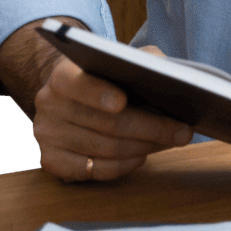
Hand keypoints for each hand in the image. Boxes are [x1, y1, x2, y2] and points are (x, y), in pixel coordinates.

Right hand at [31, 53, 193, 182]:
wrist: (72, 95)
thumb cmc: (108, 76)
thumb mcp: (122, 59)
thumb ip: (143, 60)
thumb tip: (172, 76)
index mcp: (63, 75)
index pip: (78, 84)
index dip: (99, 94)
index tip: (122, 102)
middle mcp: (49, 105)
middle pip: (104, 123)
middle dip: (151, 128)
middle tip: (183, 132)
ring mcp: (47, 136)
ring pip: (104, 149)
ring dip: (144, 147)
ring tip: (172, 142)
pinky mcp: (51, 161)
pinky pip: (94, 171)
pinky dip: (123, 166)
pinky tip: (142, 156)